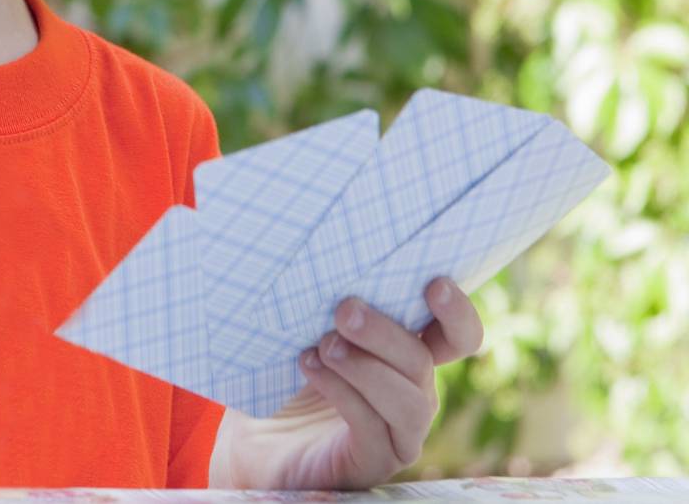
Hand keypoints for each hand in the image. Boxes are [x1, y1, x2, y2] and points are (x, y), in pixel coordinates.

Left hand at [208, 277, 484, 490]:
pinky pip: (372, 429)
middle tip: (345, 308)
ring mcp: (398, 432)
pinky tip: (311, 367)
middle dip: (385, 332)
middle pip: (422, 362)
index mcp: (408, 354)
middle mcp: (413, 393)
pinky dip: (343, 393)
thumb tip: (318, 252)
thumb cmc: (290, 368)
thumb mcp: (309, 327)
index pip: (456, 337)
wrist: (257, 438)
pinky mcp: (372, 461)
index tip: (434, 283)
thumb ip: (327, 299)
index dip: (457, 313)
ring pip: (407, 401)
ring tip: (325, 344)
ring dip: (365, 367)